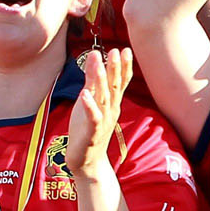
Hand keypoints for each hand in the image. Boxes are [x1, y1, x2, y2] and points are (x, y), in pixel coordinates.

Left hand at [66, 46, 134, 182]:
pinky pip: (92, 118)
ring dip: (101, 82)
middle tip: (116, 51)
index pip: (119, 82)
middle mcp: (110, 110)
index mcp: (111, 102)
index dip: (123, 66)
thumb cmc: (88, 128)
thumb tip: (94, 55)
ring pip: (103, 100)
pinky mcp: (91, 133)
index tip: (125, 49)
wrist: (87, 160)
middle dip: (115, 69)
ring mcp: (102, 122)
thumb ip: (92, 78)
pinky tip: (84, 94)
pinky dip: (89, 106)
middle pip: (114, 87)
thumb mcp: (89, 99)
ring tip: (100, 65)